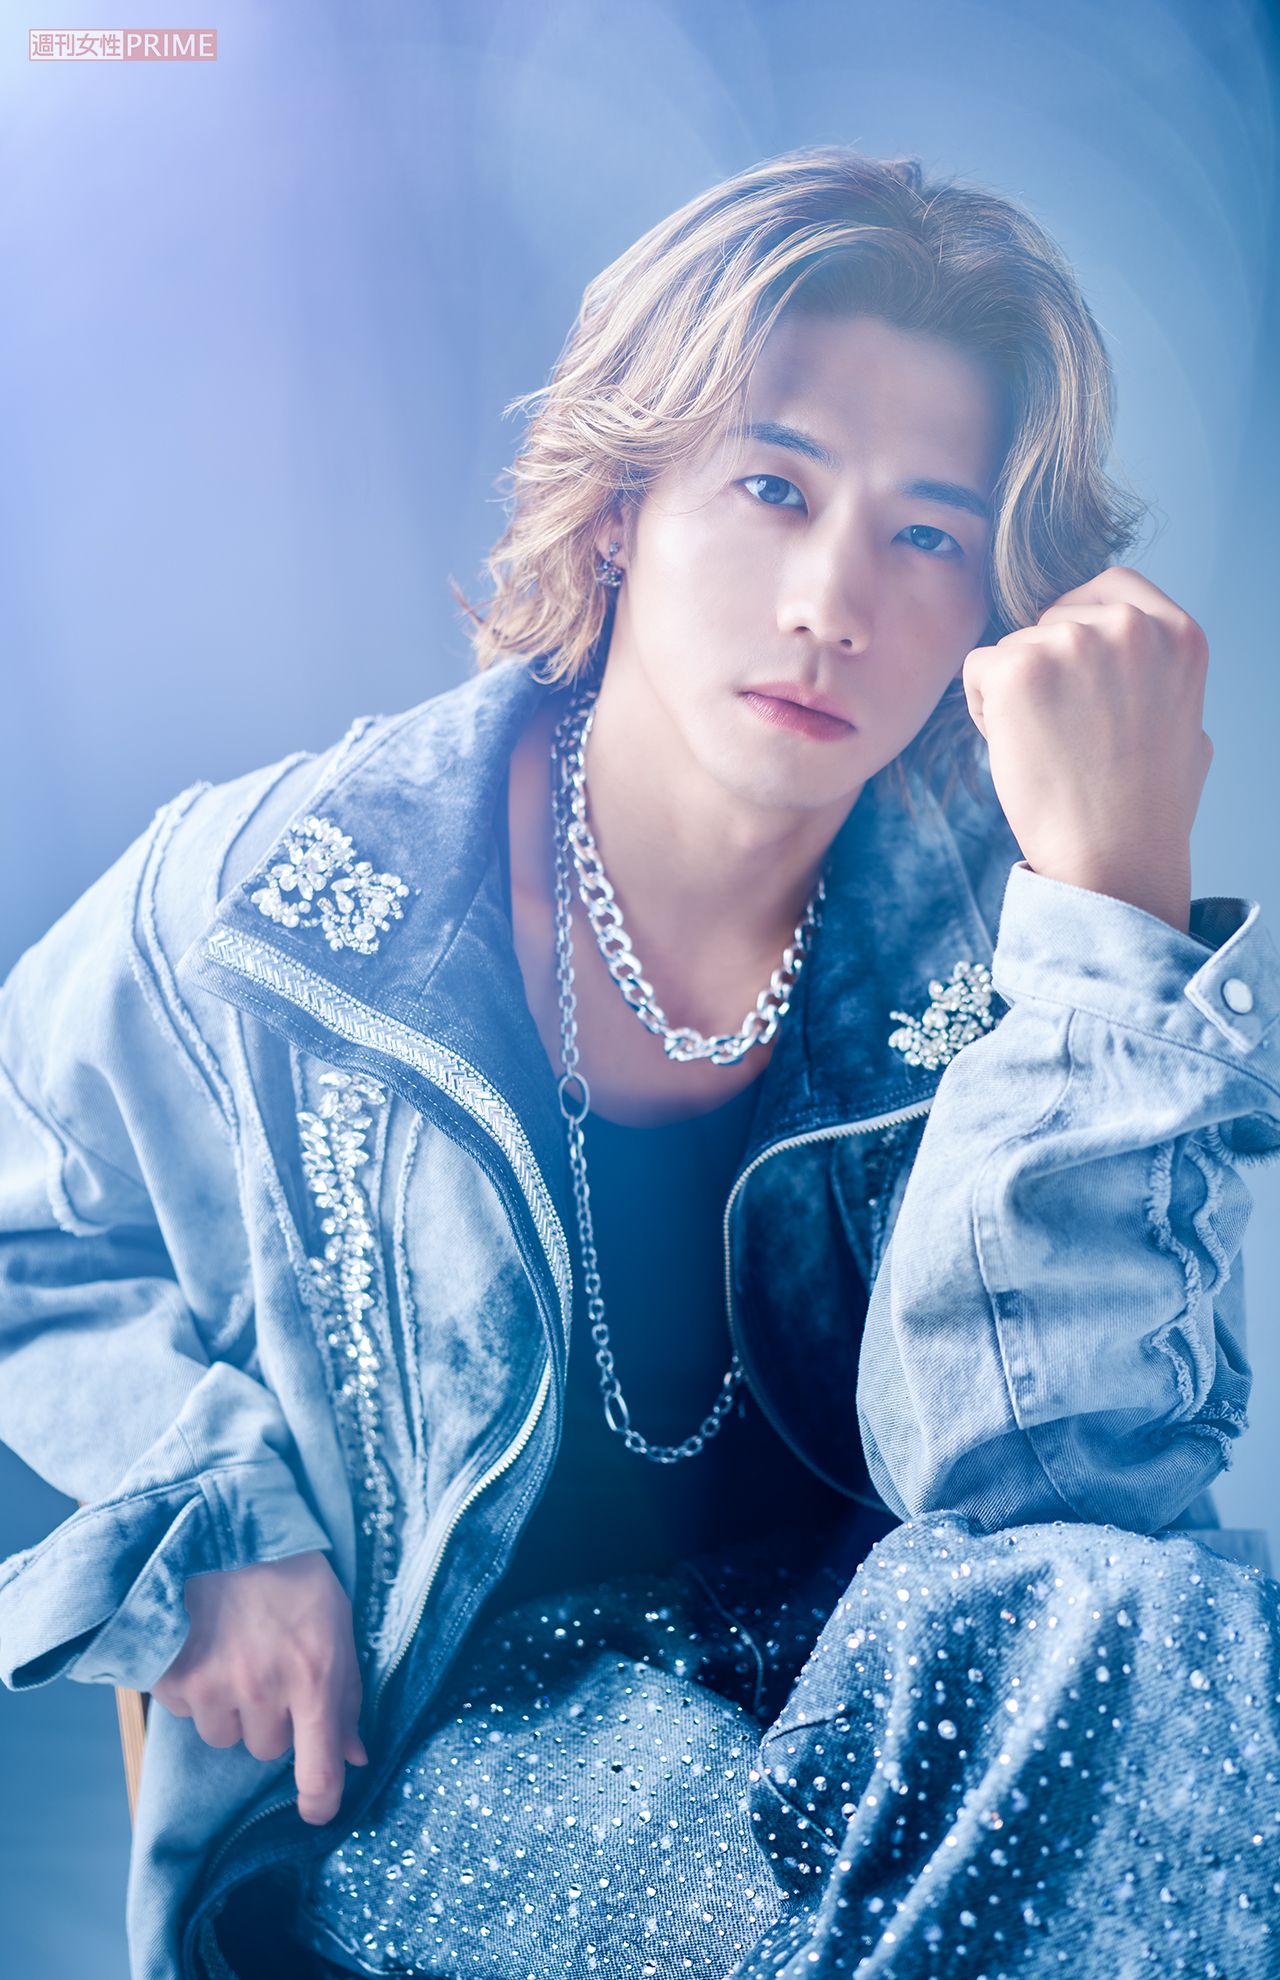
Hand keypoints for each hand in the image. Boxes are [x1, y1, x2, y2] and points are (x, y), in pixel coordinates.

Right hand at [150, 1549, 366, 1824]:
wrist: (225, 1527)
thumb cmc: (292, 1575)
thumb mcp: (337, 1624)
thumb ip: (348, 1694)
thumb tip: (355, 1756)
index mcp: (314, 1678)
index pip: (318, 1772)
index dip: (319, 1802)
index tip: (317, 1811)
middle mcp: (263, 1690)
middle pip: (267, 1749)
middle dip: (272, 1718)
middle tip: (271, 1666)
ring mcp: (213, 1687)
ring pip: (224, 1735)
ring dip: (230, 1707)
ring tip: (235, 1650)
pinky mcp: (171, 1679)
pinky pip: (185, 1712)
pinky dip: (194, 1688)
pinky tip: (204, 1644)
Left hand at [960, 566, 1212, 932]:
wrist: (1114, 857)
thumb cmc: (1148, 808)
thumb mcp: (1187, 722)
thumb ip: (1160, 676)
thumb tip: (1138, 666)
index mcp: (1177, 631)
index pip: (1110, 586)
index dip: (1081, 625)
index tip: (1080, 675)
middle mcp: (1128, 626)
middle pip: (1052, 619)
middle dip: (1048, 668)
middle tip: (1069, 732)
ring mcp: (1071, 643)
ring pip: (1011, 648)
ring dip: (1015, 695)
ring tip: (1051, 749)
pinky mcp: (1017, 669)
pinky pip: (976, 670)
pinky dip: (983, 711)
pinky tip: (1020, 750)